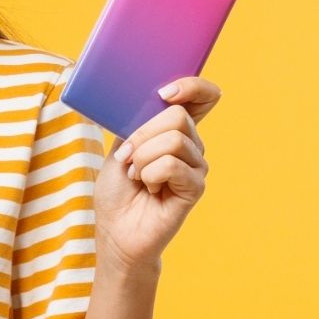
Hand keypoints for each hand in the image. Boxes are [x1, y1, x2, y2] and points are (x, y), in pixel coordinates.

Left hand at [93, 76, 221, 273]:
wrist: (116, 231)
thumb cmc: (117, 192)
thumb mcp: (120, 148)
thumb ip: (138, 123)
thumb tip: (155, 99)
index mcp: (174, 131)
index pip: (203, 97)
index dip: (192, 86)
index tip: (165, 93)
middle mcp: (191, 145)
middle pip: (178, 116)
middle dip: (142, 136)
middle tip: (128, 159)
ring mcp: (196, 166)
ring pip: (172, 140)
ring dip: (142, 159)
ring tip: (138, 178)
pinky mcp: (195, 187)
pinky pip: (172, 165)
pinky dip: (151, 175)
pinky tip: (150, 190)